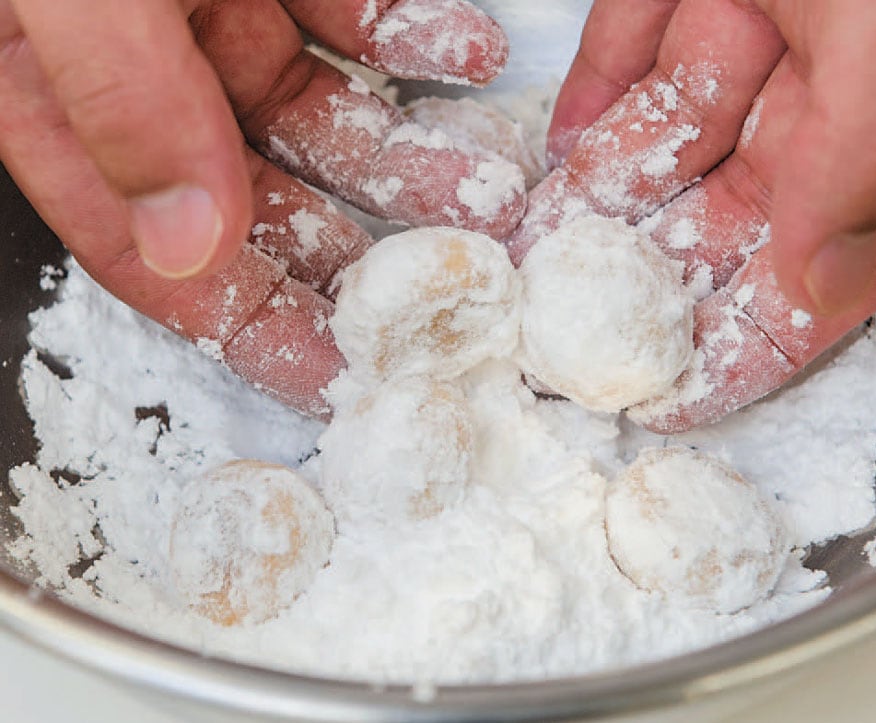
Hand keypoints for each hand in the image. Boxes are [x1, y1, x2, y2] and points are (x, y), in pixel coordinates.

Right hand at [0, 0, 522, 417]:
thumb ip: (118, 98)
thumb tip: (189, 244)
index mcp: (66, 113)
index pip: (162, 264)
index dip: (253, 330)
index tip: (341, 382)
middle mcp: (140, 81)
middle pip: (257, 206)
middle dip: (356, 254)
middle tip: (453, 297)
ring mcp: (202, 15)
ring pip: (319, 121)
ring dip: (408, 158)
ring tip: (489, 191)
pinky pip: (344, 18)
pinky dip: (408, 40)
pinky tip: (467, 52)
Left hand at [508, 0, 875, 431]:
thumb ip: (858, 172)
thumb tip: (818, 292)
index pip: (803, 287)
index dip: (737, 355)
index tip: (660, 405)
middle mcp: (820, 111)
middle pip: (712, 229)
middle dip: (634, 286)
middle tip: (557, 337)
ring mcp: (757, 40)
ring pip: (660, 145)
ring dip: (592, 202)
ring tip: (526, 256)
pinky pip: (631, 45)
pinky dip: (591, 94)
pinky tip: (555, 151)